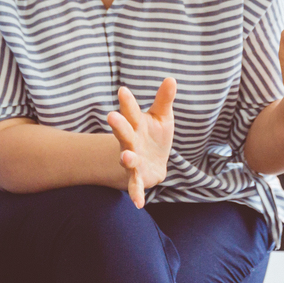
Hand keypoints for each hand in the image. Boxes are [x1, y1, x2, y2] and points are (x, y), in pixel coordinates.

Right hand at [107, 79, 175, 207]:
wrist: (154, 161)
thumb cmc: (155, 135)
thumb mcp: (162, 117)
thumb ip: (164, 99)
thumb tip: (172, 78)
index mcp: (136, 124)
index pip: (131, 111)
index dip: (127, 102)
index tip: (123, 90)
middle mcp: (131, 141)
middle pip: (124, 133)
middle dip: (119, 126)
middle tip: (111, 116)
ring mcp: (133, 159)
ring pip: (128, 159)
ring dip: (127, 158)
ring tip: (126, 156)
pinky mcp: (138, 176)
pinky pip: (135, 186)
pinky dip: (136, 194)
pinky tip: (139, 203)